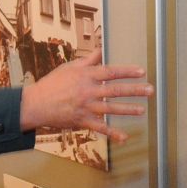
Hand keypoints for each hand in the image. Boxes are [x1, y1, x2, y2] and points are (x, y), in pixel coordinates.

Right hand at [18, 50, 151, 144]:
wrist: (36, 103)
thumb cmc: (52, 84)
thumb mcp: (69, 67)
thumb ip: (88, 60)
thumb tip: (100, 49)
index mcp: (86, 76)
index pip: (111, 72)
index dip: (127, 72)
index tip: (141, 71)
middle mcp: (88, 91)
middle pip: (115, 90)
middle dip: (135, 90)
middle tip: (150, 91)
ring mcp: (86, 107)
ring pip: (111, 109)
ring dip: (128, 110)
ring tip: (142, 110)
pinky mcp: (82, 121)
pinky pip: (100, 128)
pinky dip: (112, 134)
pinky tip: (124, 138)